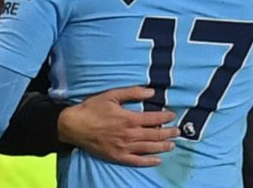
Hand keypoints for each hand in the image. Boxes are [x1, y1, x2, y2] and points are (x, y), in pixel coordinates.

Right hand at [58, 86, 179, 165]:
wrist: (73, 126)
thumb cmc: (92, 108)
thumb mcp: (112, 95)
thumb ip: (132, 93)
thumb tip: (151, 92)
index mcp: (129, 118)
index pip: (153, 118)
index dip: (165, 117)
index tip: (173, 115)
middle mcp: (129, 134)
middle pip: (154, 134)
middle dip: (169, 133)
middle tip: (178, 131)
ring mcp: (124, 147)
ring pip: (149, 148)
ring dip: (163, 146)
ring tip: (172, 145)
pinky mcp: (117, 157)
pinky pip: (136, 161)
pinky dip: (148, 161)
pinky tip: (157, 160)